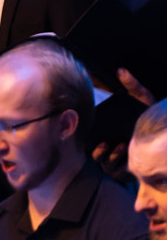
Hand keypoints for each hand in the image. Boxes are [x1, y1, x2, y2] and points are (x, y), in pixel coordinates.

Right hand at [90, 69, 156, 183]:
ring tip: (112, 143)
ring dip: (104, 153)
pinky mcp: (123, 170)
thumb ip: (134, 85)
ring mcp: (114, 159)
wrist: (165, 138)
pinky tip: (122, 148)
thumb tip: (121, 69)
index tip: (82, 123)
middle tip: (95, 135)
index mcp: (107, 131)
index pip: (88, 132)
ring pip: (99, 159)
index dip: (81, 130)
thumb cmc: (152, 119)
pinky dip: (114, 158)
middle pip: (89, 148)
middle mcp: (108, 146)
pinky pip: (112, 167)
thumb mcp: (143, 99)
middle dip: (90, 143)